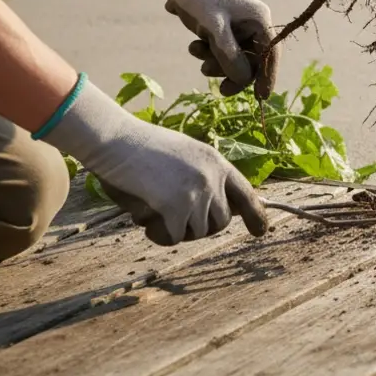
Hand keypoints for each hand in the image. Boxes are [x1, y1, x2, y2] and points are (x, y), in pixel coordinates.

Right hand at [40, 81, 268, 245]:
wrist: (114, 138)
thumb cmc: (138, 149)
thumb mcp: (182, 157)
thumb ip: (201, 178)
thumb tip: (218, 212)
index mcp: (216, 162)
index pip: (245, 193)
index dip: (255, 214)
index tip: (261, 231)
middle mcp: (213, 177)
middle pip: (220, 222)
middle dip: (199, 227)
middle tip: (173, 220)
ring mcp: (197, 192)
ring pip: (197, 232)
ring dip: (177, 230)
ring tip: (155, 214)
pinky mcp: (176, 206)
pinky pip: (175, 237)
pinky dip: (160, 236)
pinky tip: (146, 221)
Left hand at [131, 0, 280, 95]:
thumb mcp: (214, 27)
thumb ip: (230, 54)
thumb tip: (244, 79)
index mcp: (259, 18)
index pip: (271, 53)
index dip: (267, 76)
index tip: (261, 98)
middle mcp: (252, 22)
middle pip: (251, 59)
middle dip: (233, 71)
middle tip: (220, 90)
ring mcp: (237, 25)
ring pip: (234, 56)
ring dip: (216, 62)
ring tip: (196, 53)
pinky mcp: (222, 26)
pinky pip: (220, 49)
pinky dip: (208, 52)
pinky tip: (194, 45)